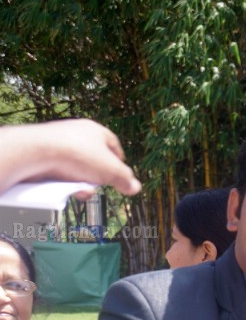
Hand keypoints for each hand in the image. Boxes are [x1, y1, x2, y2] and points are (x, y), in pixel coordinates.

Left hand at [0, 119, 141, 195]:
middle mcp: (76, 132)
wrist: (36, 152)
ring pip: (76, 166)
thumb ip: (126, 180)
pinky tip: (64, 188)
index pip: (113, 145)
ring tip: (80, 190)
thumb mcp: (112, 171)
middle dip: (99, 176)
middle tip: (100, 186)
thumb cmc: (79, 155)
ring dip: (81, 181)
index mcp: (96, 130)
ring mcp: (58, 142)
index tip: (121, 175)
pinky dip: (64, 180)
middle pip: (94, 157)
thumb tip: (135, 188)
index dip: (119, 161)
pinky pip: (59, 169)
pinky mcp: (43, 153)